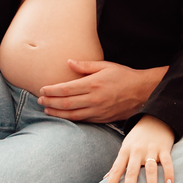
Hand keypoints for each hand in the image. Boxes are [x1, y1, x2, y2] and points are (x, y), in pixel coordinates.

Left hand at [38, 61, 166, 122]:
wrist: (143, 92)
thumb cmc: (123, 76)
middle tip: (40, 101)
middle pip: (66, 103)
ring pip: (73, 115)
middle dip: (50, 102)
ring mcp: (99, 111)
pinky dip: (71, 119)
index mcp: (94, 84)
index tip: (42, 90)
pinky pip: (83, 120)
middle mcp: (95, 99)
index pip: (66, 89)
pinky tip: (63, 116)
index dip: (52, 90)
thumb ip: (85, 66)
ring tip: (47, 110)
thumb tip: (69, 62)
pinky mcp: (103, 118)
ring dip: (57, 113)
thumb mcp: (105, 66)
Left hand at [104, 115, 174, 182]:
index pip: (116, 169)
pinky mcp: (164, 149)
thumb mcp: (125, 148)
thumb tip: (105, 178)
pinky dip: (169, 173)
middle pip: (132, 171)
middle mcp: (137, 151)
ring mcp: (151, 150)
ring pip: (150, 169)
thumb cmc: (137, 139)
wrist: (154, 119)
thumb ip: (118, 164)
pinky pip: (167, 162)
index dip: (111, 182)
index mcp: (125, 151)